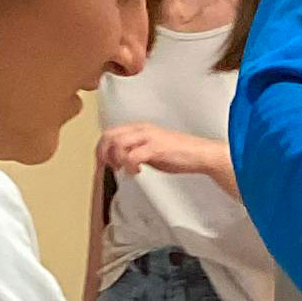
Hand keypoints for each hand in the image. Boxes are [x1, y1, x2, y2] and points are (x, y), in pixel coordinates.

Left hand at [96, 123, 228, 181]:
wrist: (200, 154)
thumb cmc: (180, 153)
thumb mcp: (151, 148)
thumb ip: (135, 150)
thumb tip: (120, 159)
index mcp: (140, 128)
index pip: (110, 133)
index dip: (101, 149)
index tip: (102, 162)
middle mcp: (142, 129)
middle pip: (109, 136)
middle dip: (103, 154)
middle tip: (109, 167)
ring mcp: (149, 137)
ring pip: (118, 144)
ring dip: (116, 159)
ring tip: (125, 169)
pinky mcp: (155, 148)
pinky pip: (132, 156)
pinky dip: (130, 166)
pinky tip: (137, 172)